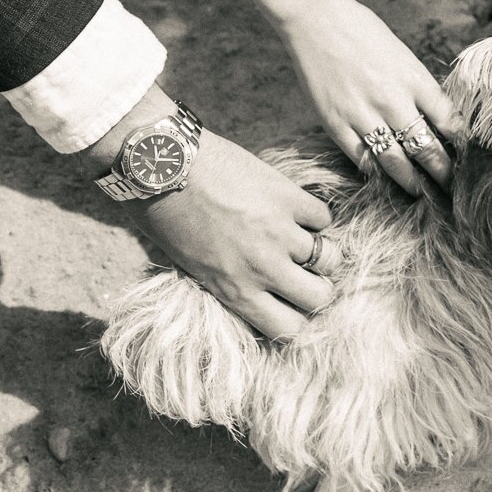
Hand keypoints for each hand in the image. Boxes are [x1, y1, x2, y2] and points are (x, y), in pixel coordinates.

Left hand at [85, 87, 335, 338]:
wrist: (162, 162)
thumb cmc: (162, 215)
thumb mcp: (188, 266)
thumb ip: (227, 283)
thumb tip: (258, 289)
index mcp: (233, 291)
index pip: (288, 328)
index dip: (295, 317)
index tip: (290, 303)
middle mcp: (262, 267)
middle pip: (319, 297)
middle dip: (317, 288)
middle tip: (306, 274)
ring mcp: (279, 231)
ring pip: (329, 257)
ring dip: (320, 251)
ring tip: (305, 240)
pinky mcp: (288, 196)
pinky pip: (322, 217)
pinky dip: (313, 216)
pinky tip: (295, 211)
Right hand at [281, 1, 462, 195]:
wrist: (317, 19)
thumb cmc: (363, 32)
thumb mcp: (403, 56)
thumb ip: (418, 88)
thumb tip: (437, 120)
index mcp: (415, 79)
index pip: (450, 123)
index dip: (462, 146)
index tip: (469, 160)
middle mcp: (393, 101)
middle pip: (427, 149)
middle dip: (444, 174)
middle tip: (453, 190)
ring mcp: (363, 115)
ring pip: (395, 163)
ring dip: (412, 183)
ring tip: (422, 194)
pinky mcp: (336, 124)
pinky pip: (361, 159)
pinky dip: (375, 172)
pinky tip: (384, 180)